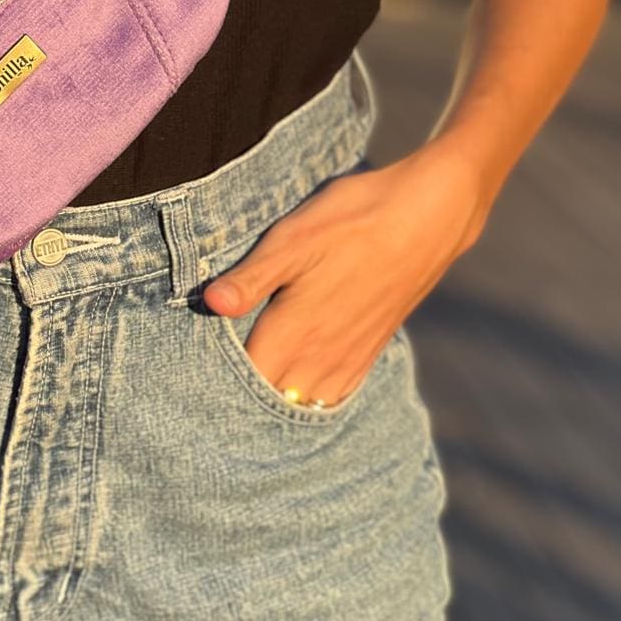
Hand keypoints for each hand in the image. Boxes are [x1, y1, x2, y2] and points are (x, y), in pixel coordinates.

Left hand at [202, 148, 485, 405]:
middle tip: (214, 398)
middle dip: (242, 401)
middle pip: (272, 400)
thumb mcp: (293, 239)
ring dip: (278, 403)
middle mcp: (321, 357)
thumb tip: (208, 303)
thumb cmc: (354, 220)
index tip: (192, 381)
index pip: (245, 381)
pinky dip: (312, 400)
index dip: (215, 387)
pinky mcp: (371, 350)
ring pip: (305, 403)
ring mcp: (350, 357)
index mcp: (293, 332)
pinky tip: (300, 387)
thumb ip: (251, 278)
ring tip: (250, 396)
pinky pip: (335, 395)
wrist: (428, 217)